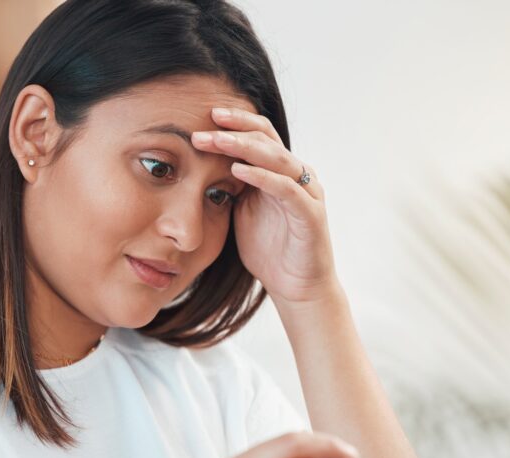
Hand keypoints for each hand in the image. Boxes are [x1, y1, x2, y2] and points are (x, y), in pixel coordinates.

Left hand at [192, 107, 338, 304]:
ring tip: (216, 140)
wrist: (296, 288)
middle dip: (235, 129)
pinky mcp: (310, 215)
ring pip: (277, 158)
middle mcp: (296, 176)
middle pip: (267, 139)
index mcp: (280, 173)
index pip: (259, 136)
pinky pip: (286, 189)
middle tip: (204, 124)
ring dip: (244, 147)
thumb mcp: (242, 213)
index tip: (203, 117)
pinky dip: (262, 177)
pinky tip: (238, 171)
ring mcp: (306, 193)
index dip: (234, 124)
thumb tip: (198, 168)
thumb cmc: (270, 251)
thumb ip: (230, 188)